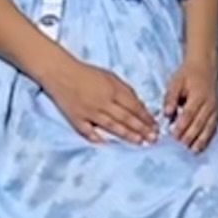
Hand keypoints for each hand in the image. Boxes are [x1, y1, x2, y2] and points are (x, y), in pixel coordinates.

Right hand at [46, 59, 160, 143]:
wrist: (61, 73)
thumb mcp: (111, 76)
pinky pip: (88, 131)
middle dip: (142, 129)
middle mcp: (104, 102)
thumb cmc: (88, 73)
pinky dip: (97, 138)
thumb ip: (125, 91)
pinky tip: (108, 145)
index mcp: (114, 89)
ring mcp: (90, 112)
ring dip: (127, 135)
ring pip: (112, 126)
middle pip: (126, 118)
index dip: (146, 117)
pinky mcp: (76, 119)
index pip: (134, 106)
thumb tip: (139, 106)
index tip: (156, 126)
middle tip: (153, 139)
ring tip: (140, 142)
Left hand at [164, 52, 217, 151]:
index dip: (181, 126)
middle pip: (199, 124)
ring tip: (190, 152)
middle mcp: (209, 104)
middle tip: (179, 148)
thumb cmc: (188, 74)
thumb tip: (166, 113)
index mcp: (198, 95)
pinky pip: (214, 129)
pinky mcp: (217, 113)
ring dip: (200, 141)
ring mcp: (215, 110)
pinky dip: (208, 139)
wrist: (205, 65)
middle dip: (189, 137)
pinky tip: (200, 148)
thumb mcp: (176, 82)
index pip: (189, 114)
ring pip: (208, 128)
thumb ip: (170, 98)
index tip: (172, 137)